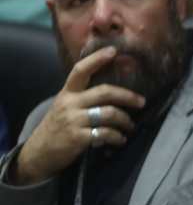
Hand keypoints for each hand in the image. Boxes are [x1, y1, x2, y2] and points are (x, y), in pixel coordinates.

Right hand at [11, 46, 144, 185]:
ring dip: (126, 121)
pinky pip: (106, 133)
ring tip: (130, 126)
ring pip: (109, 113)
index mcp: (67, 93)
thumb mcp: (64, 107)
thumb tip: (112, 93)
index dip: (96, 59)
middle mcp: (70, 103)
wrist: (39, 153)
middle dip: (127, 96)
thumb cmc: (58, 128)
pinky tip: (120, 140)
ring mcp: (73, 120)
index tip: (113, 51)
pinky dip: (118, 137)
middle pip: (104, 92)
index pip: (80, 70)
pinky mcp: (78, 138)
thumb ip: (82, 98)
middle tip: (141, 102)